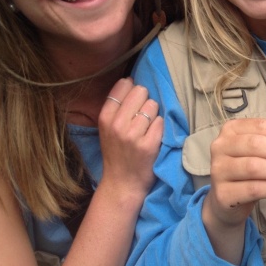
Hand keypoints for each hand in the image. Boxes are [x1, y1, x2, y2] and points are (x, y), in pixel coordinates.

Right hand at [96, 78, 162, 203]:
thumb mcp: (107, 129)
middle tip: (142, 115)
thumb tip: (131, 80)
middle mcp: (117, 125)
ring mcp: (133, 135)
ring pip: (153, 105)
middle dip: (144, 100)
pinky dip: (160, 127)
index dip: (132, 88)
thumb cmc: (117, 153)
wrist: (122, 184)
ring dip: (153, 114)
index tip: (134, 98)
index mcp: (105, 118)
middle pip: (140, 91)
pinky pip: (161, 121)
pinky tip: (154, 137)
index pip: (122, 86)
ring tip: (147, 128)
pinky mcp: (149, 145)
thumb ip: (116, 107)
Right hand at [204, 118, 265, 228]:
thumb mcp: (260, 153)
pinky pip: (254, 189)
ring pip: (254, 167)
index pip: (261, 126)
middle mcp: (220, 146)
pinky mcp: (222, 193)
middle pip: (256, 145)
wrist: (226, 200)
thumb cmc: (247, 171)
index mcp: (231, 129)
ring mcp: (218, 170)